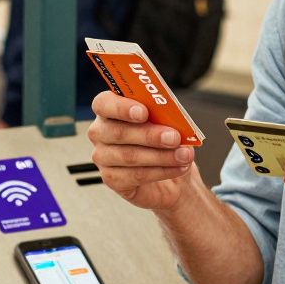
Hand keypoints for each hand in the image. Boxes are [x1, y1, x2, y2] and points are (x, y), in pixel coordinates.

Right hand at [87, 91, 197, 211]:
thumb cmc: (164, 139)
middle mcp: (100, 132)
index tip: (143, 112)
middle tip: (174, 138)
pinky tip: (178, 167)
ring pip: (129, 156)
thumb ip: (166, 115)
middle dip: (149, 135)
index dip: (121, 107)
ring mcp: (103, 157)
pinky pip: (135, 175)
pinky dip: (161, 171)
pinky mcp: (111, 179)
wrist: (169, 176)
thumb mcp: (168, 122)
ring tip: (184, 155)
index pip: (104, 103)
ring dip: (161, 156)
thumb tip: (175, 120)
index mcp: (109, 109)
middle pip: (118, 132)